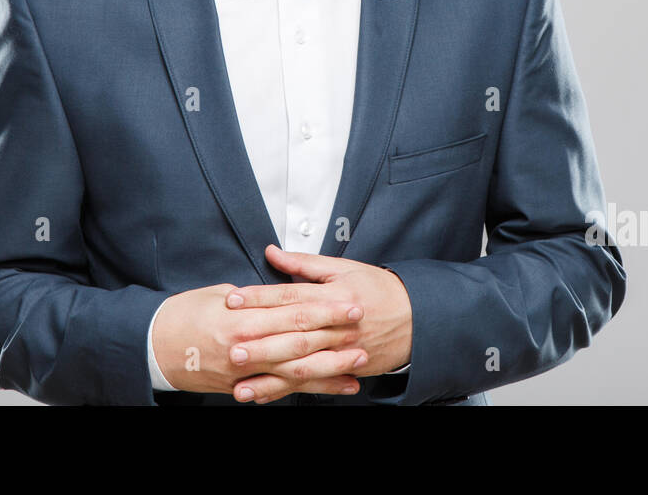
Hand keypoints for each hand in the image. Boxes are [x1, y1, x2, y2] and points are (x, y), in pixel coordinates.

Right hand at [151, 282, 367, 397]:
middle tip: (362, 326)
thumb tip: (276, 291)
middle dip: (334, 333)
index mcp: (242, 318)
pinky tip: (334, 386)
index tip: (348, 302)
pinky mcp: (243, 387)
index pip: (292, 310)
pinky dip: (311, 389)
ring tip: (358, 361)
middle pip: (300, 340)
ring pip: (296, 370)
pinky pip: (283, 389)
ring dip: (330, 366)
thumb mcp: (216, 294)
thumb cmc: (183, 316)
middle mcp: (247, 346)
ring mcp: (246, 371)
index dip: (324, 307)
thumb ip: (251, 296)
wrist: (155, 348)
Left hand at [223, 244, 413, 402]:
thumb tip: (272, 252)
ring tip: (240, 381)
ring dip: (269, 375)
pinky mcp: (343, 369)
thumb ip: (304, 263)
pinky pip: (310, 383)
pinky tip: (262, 395)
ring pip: (300, 365)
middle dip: (260, 342)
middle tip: (231, 346)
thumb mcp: (344, 268)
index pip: (290, 296)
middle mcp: (336, 325)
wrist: (416, 318)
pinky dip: (285, 391)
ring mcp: (340, 351)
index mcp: (333, 295)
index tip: (233, 300)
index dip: (260, 298)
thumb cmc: (379, 289)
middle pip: (292, 334)